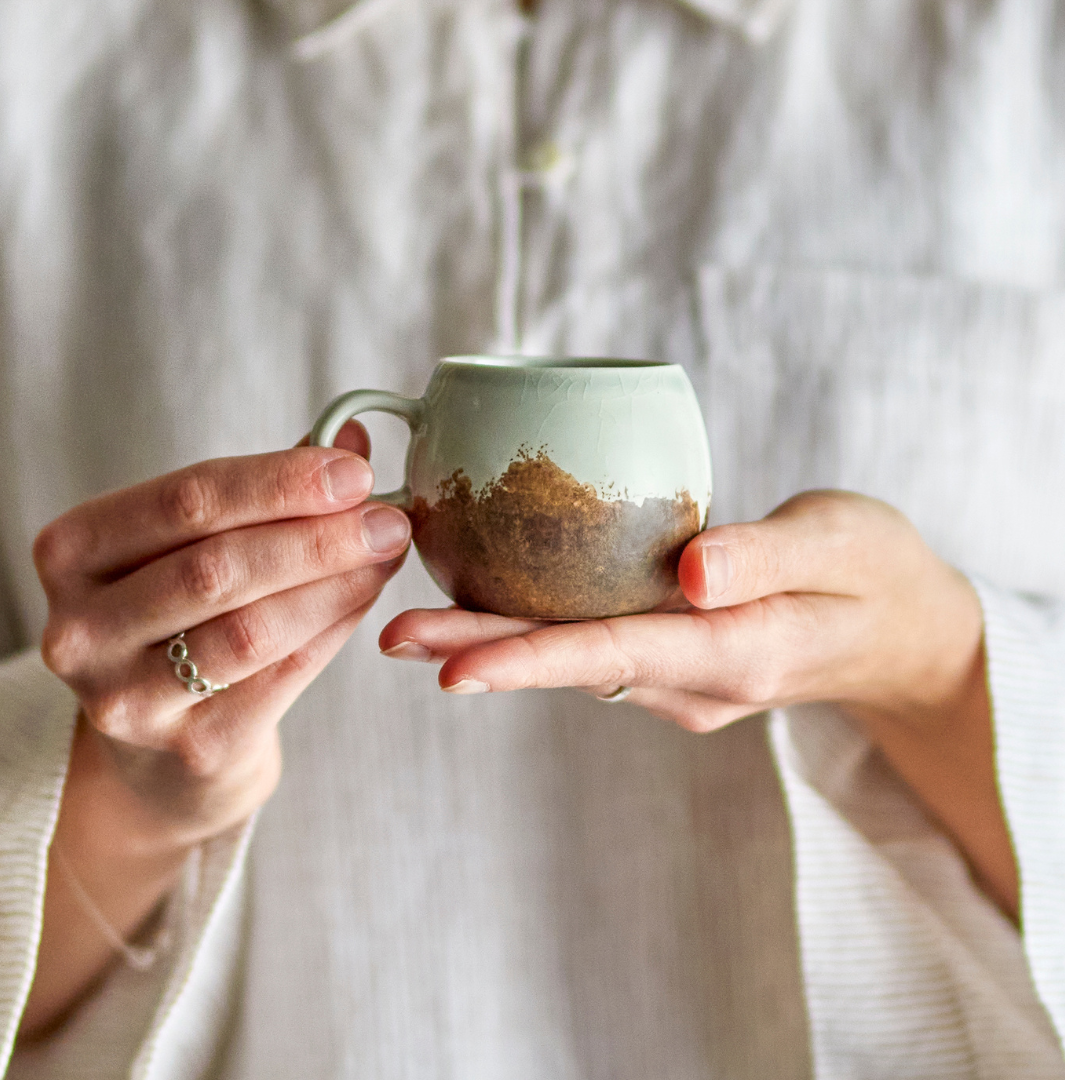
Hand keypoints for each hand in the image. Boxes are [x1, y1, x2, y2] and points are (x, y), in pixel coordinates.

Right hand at [26, 422, 409, 1033]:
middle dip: (317, 537)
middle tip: (390, 520)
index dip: (280, 483)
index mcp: (72, 551)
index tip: (356, 473)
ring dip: (336, 585)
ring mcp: (127, 698)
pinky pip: (282, 677)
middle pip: (217, 568)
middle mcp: (81, 628)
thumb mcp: (198, 543)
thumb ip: (266, 491)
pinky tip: (366, 598)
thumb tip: (351, 437)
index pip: (185, 500)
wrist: (164, 744)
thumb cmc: (182, 615)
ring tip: (387, 555)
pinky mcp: (190, 746)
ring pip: (250, 630)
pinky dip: (335, 629)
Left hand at [381, 491, 1015, 917]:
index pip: (616, 654)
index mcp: (736, 654)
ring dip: (495, 644)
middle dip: (480, 653)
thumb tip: (691, 572)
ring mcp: (682, 681)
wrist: (898, 631)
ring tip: (410, 624)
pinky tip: (487, 607)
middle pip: (573, 664)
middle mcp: (696, 681)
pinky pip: (594, 648)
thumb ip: (768, 556)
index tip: (450, 669)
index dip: (529, 660)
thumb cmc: (873, 571)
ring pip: (574, 661)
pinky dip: (536, 631)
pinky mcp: (674, 663)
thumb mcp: (839, 543)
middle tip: (390, 638)